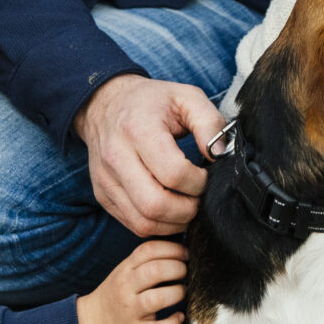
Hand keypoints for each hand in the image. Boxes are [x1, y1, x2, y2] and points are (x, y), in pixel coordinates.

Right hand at [76, 237, 186, 323]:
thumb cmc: (117, 294)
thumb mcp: (124, 271)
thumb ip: (146, 261)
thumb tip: (180, 250)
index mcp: (125, 269)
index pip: (149, 250)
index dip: (172, 249)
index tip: (185, 254)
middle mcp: (126, 288)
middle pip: (155, 271)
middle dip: (177, 269)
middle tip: (185, 272)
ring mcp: (131, 311)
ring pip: (157, 299)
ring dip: (177, 293)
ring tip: (181, 292)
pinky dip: (173, 323)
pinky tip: (179, 317)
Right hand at [77, 74, 220, 236]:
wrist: (106, 105)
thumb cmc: (151, 102)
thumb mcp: (186, 97)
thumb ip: (209, 122)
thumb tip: (220, 154)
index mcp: (138, 130)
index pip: (173, 174)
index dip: (198, 183)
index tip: (205, 176)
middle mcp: (116, 157)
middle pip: (155, 205)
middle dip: (187, 210)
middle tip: (199, 198)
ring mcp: (106, 180)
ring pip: (143, 222)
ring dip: (174, 222)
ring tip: (188, 206)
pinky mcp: (103, 195)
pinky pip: (133, 224)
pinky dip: (158, 226)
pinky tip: (171, 211)